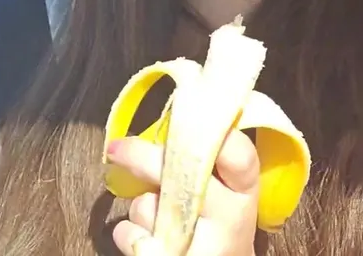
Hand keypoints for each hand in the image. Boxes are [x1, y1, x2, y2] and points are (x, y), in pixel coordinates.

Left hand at [109, 129, 260, 255]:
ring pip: (149, 206)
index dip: (213, 133)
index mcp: (245, 193)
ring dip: (141, 204)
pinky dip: (128, 233)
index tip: (184, 119)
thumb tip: (173, 122)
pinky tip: (144, 239)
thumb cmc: (219, 227)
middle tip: (117, 147)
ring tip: (157, 215)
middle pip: (182, 175)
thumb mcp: (230, 197)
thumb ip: (211, 166)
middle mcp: (228, 219)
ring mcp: (199, 246)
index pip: (240, 156)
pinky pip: (130, 235)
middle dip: (143, 157)